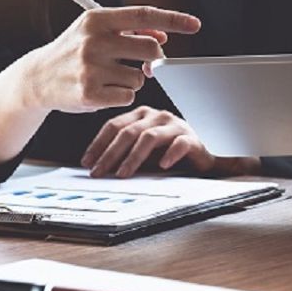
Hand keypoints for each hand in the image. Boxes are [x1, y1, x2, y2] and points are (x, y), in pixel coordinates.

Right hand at [22, 6, 199, 113]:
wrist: (37, 78)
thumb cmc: (73, 50)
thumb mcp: (96, 31)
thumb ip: (129, 30)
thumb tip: (162, 34)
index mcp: (96, 19)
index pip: (144, 15)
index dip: (173, 19)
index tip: (195, 24)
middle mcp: (93, 41)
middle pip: (150, 49)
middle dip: (154, 59)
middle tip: (142, 63)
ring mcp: (91, 68)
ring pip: (140, 77)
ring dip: (133, 79)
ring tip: (110, 76)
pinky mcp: (90, 94)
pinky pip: (127, 96)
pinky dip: (121, 95)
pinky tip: (103, 90)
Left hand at [81, 106, 260, 177]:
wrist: (205, 157)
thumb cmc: (169, 154)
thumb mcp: (142, 154)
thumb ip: (123, 155)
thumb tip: (96, 168)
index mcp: (142, 116)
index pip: (114, 125)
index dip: (98, 144)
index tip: (86, 163)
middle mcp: (157, 117)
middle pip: (128, 132)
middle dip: (110, 153)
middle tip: (98, 172)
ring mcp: (175, 125)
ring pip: (149, 137)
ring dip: (133, 158)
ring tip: (122, 174)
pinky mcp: (192, 138)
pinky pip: (180, 144)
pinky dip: (170, 154)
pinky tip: (161, 166)